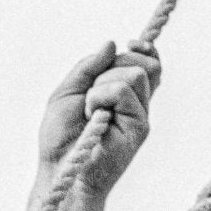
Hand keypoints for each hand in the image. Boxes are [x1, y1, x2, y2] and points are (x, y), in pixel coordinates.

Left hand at [37, 41, 161, 198]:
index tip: (131, 43)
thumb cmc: (61, 136)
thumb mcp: (68, 90)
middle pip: (142, 63)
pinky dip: (100, 96)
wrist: (61, 167)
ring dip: (101, 86)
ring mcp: (141, 116)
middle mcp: (138, 105)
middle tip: (92, 96)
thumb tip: (112, 43)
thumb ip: (89, 66)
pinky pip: (124, 90)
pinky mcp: (140, 127)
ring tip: (91, 111)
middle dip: (111, 69)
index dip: (145, 50)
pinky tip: (94, 117)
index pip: (149, 64)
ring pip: (134, 74)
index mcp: (124, 95)